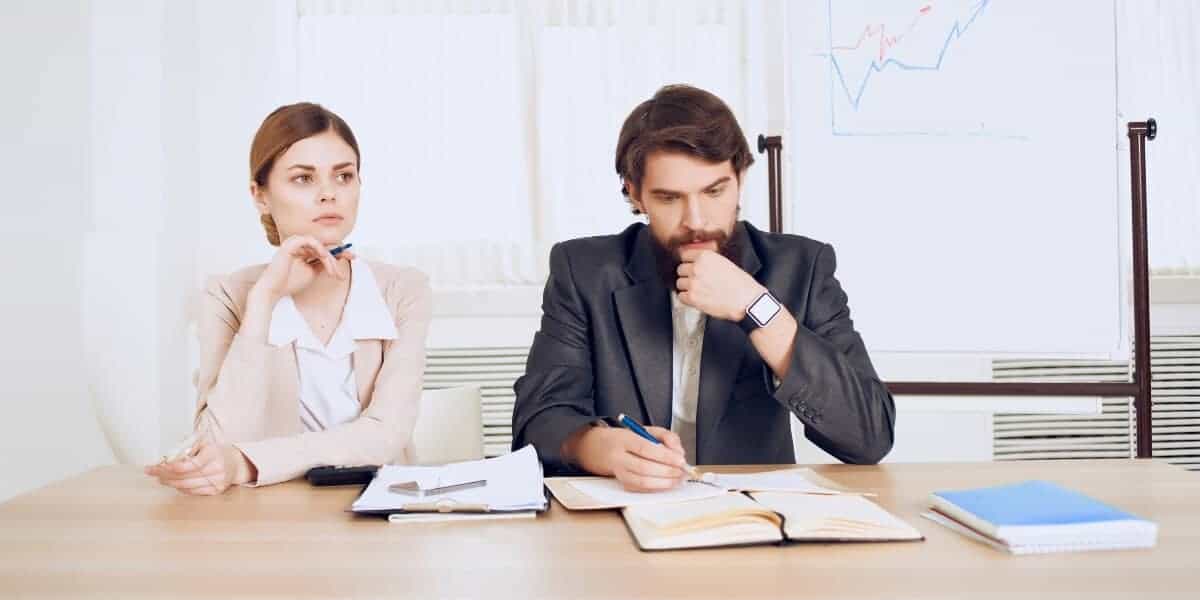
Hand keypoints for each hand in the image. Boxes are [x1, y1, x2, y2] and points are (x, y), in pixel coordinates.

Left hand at [143, 440, 254, 495]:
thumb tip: (166, 457)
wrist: (236, 464)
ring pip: (188, 486)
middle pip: (186, 476)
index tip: (158, 466)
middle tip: (152, 472)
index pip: (190, 464)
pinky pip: (193, 492)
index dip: (173, 467)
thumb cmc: (215, 452)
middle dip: (166, 475)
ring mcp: (217, 481)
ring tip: (160, 478)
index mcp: (214, 453)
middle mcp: (217, 468)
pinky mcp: (216, 490)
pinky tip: (174, 483)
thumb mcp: (204, 444)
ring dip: (170, 483)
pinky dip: (181, 488)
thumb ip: (187, 448)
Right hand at [250, 235, 351, 302]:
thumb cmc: (291, 282)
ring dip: (329, 257)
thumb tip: (338, 258)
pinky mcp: (291, 243)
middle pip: (324, 244)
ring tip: (332, 270)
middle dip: (339, 252)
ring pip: (319, 245)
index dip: (339, 251)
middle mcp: (300, 245)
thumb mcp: (313, 272)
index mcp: (304, 251)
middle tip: (352, 257)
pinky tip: (324, 257)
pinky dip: (319, 249)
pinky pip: (310, 241)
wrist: (274, 290)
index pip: (325, 248)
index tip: (353, 256)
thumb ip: (324, 264)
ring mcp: (294, 243)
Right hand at [566, 425, 687, 491]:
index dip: (665, 456)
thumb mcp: (645, 429)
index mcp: (624, 439)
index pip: (646, 449)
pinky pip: (640, 489)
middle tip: (682, 471)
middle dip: (667, 472)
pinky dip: (656, 488)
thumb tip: (678, 452)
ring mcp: (619, 472)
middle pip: (644, 467)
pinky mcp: (622, 483)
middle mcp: (618, 457)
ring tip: (677, 479)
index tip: (680, 460)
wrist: (598, 448)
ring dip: (664, 483)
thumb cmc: (625, 439)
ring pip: (641, 482)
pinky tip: (666, 484)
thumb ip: (665, 436)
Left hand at [676, 248, 764, 320]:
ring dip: (687, 288)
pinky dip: (688, 299)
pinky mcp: (692, 297)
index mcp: (705, 256)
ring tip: (700, 291)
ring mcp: (693, 282)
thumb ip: (708, 261)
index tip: (692, 268)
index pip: (684, 255)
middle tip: (698, 282)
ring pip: (679, 284)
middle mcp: (697, 267)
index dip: (688, 263)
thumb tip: (694, 263)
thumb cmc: (741, 284)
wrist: (747, 301)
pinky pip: (681, 296)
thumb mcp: (724, 263)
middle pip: (680, 270)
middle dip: (687, 276)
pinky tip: (699, 299)